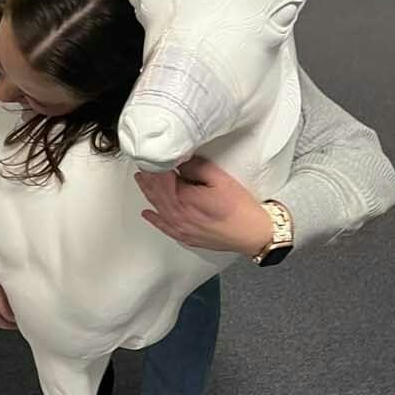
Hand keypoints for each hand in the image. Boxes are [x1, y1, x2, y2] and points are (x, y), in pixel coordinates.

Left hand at [136, 155, 274, 254]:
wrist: (252, 234)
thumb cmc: (240, 208)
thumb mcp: (220, 179)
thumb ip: (197, 168)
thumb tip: (181, 161)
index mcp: (183, 197)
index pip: (161, 178)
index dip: (154, 166)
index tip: (149, 157)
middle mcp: (176, 213)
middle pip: (156, 192)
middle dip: (148, 178)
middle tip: (142, 167)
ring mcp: (179, 227)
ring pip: (158, 207)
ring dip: (148, 193)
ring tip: (142, 182)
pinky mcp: (185, 236)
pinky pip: (163, 226)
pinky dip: (154, 218)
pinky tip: (147, 213)